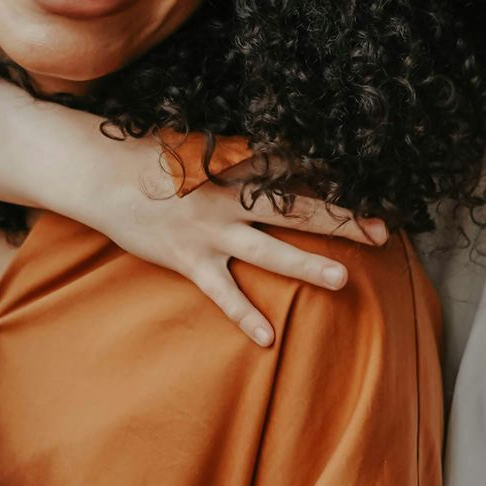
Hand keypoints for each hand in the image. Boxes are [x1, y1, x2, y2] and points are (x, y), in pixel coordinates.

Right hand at [88, 143, 389, 347]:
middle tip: (381, 232)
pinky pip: (223, 293)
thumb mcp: (199, 146)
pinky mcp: (190, 260)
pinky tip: (269, 338)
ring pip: (268, 249)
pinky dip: (244, 314)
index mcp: (235, 163)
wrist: (104, 176)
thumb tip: (270, 150)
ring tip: (343, 279)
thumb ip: (235, 152)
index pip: (294, 165)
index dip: (331, 172)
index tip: (370, 179)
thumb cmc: (153, 156)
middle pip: (295, 207)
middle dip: (339, 220)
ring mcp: (211, 231)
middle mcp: (230, 197)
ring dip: (307, 264)